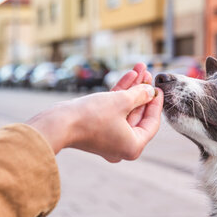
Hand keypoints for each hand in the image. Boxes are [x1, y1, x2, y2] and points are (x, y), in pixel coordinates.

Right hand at [27, 83, 163, 161]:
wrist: (57, 123)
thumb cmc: (91, 116)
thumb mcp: (121, 102)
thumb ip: (140, 95)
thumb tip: (150, 91)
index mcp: (133, 147)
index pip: (152, 123)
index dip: (156, 103)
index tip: (158, 88)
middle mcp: (122, 146)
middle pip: (138, 115)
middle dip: (142, 91)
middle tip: (148, 73)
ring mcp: (109, 138)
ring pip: (125, 110)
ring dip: (132, 89)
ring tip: (140, 69)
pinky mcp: (97, 129)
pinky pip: (113, 111)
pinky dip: (119, 95)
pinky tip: (128, 76)